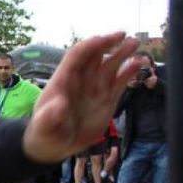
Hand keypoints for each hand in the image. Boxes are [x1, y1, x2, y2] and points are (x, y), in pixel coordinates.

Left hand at [23, 33, 138, 164]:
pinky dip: (129, 72)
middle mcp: (81, 81)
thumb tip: (59, 106)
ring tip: (135, 44)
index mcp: (63, 80)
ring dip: (122, 54)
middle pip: (95, 55)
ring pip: (110, 66)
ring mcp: (95, 89)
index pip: (78, 55)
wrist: (53, 146)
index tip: (107, 39)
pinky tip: (139, 65)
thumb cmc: (44, 133)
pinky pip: (119, 82)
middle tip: (124, 36)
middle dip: (108, 43)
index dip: (91, 45)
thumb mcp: (44, 127)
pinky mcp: (106, 100)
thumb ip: (50, 116)